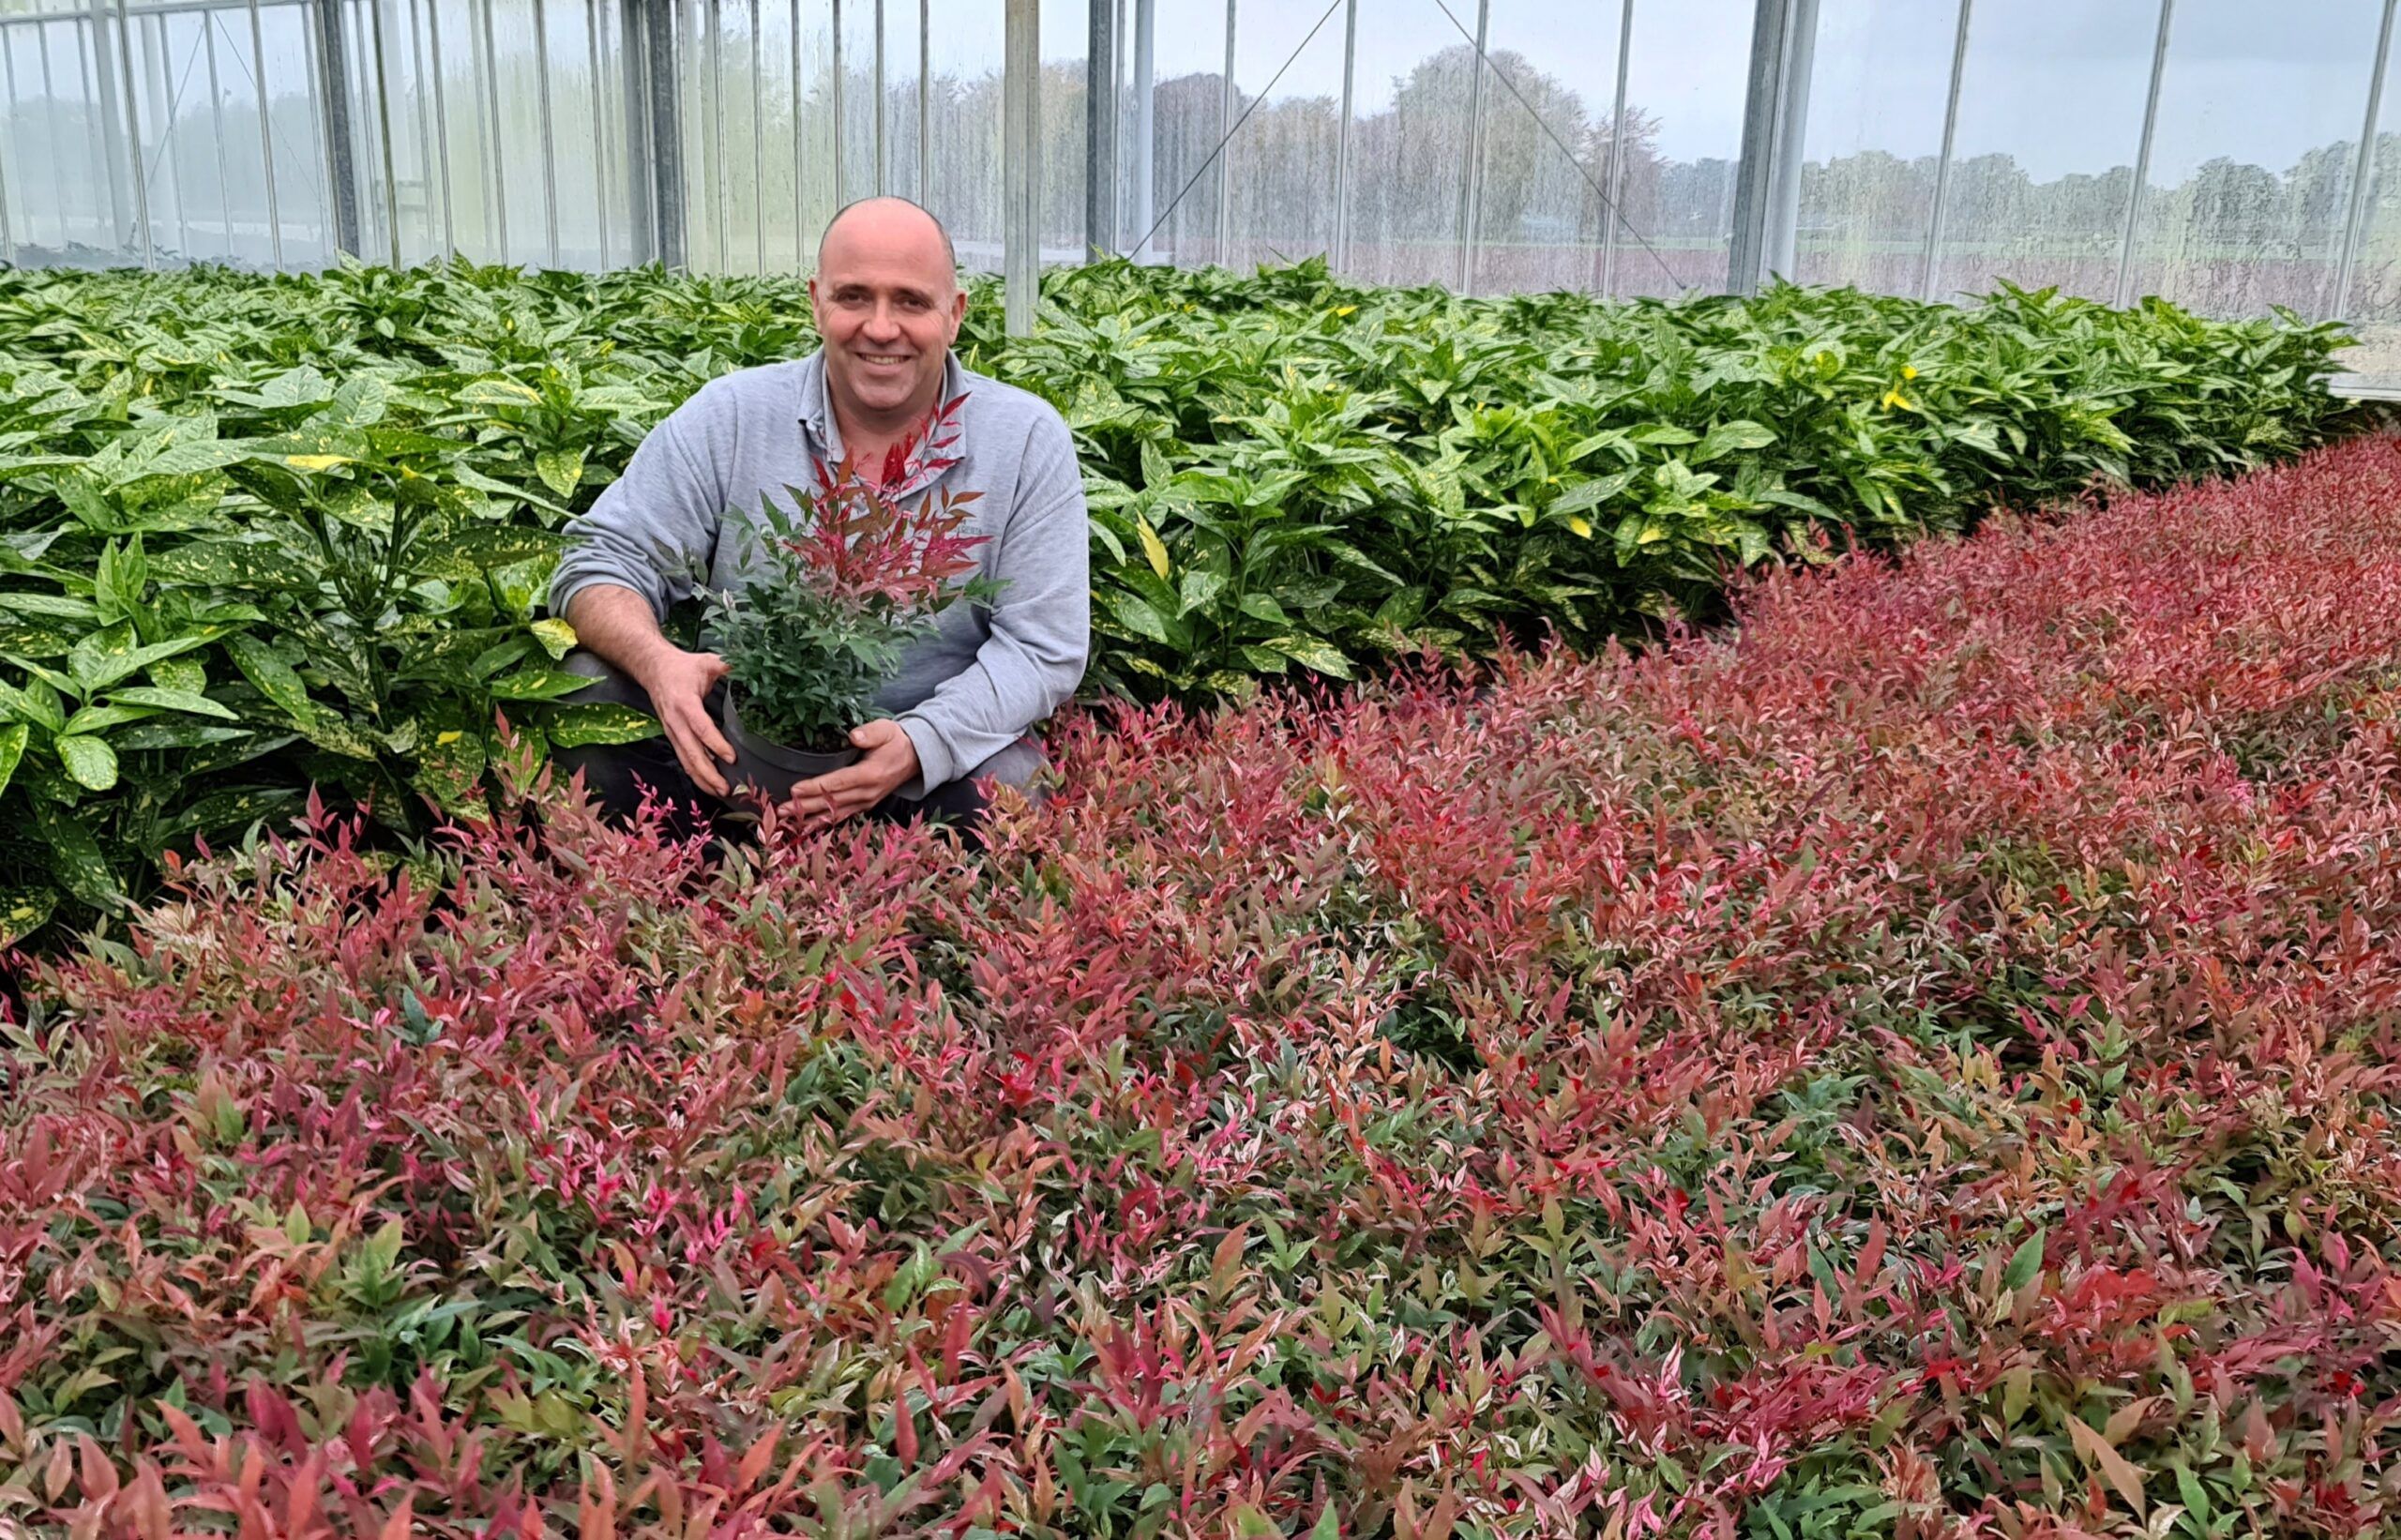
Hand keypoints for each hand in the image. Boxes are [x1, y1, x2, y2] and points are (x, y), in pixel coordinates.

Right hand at [634, 645, 734, 798]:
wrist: (653, 668)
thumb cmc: (682, 666)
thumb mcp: (706, 661)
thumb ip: (727, 664)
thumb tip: (751, 667)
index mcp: (684, 702)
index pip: (701, 728)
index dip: (716, 744)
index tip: (732, 758)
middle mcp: (675, 721)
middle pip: (691, 753)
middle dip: (708, 774)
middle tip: (726, 788)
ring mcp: (672, 730)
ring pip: (685, 760)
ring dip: (702, 779)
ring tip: (720, 792)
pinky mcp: (672, 736)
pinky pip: (683, 757)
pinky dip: (695, 773)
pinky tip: (709, 783)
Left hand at [787, 719, 918, 832]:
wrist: (916, 758)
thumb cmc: (896, 741)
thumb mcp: (886, 729)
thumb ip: (870, 733)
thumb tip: (853, 736)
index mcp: (870, 774)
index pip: (838, 783)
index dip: (815, 787)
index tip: (794, 790)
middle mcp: (867, 793)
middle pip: (831, 802)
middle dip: (805, 806)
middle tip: (780, 810)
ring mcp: (866, 802)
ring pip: (835, 813)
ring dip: (810, 818)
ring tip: (787, 820)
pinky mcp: (864, 805)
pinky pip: (841, 816)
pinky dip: (823, 822)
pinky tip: (806, 826)